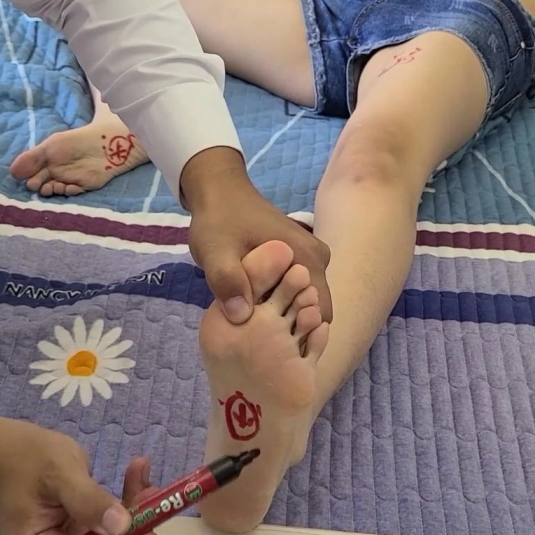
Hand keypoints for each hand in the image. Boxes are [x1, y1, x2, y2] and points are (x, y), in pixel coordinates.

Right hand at [0, 411, 157, 534]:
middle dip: (128, 529)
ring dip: (129, 511)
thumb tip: (121, 527)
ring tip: (142, 477)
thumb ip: (89, 502)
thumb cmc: (25, 457)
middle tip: (152, 498)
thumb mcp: (60, 474)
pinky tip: (134, 475)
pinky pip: (101, 524)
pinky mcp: (70, 530)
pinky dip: (119, 502)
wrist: (5, 445)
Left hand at [180, 147, 332, 322]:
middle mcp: (318, 260)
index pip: (319, 315)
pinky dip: (280, 302)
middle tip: (257, 335)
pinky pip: (297, 291)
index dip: (298, 335)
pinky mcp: (300, 260)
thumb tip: (242, 316)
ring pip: (304, 302)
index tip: (270, 341)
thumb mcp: (215, 251)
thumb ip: (227, 281)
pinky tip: (256, 307)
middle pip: (313, 311)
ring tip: (254, 323)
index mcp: (309, 259)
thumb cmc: (220, 219)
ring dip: (284, 315)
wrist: (220, 191)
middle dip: (290, 327)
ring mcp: (311, 259)